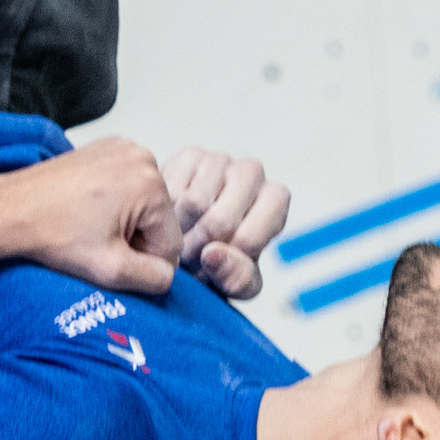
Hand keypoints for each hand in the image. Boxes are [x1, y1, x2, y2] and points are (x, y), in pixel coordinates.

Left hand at [2, 139, 183, 297]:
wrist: (12, 209)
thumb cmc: (52, 232)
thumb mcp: (111, 270)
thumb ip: (153, 278)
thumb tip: (167, 274)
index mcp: (150, 183)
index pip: (171, 242)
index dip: (144, 262)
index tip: (113, 259)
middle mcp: (141, 157)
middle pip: (158, 219)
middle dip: (135, 239)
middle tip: (98, 243)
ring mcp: (123, 148)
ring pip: (143, 204)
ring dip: (124, 222)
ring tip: (90, 226)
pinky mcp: (106, 148)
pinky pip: (127, 186)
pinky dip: (113, 202)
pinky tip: (87, 211)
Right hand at [161, 146, 291, 302]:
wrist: (187, 240)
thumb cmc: (222, 263)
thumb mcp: (236, 284)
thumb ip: (235, 278)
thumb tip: (213, 255)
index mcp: (275, 200)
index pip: (248, 239)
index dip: (223, 261)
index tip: (212, 268)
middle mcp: (253, 172)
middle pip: (219, 222)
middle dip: (198, 250)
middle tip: (188, 260)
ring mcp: (221, 160)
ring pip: (193, 204)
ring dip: (179, 232)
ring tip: (179, 240)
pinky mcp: (189, 155)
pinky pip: (171, 190)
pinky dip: (164, 214)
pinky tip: (169, 220)